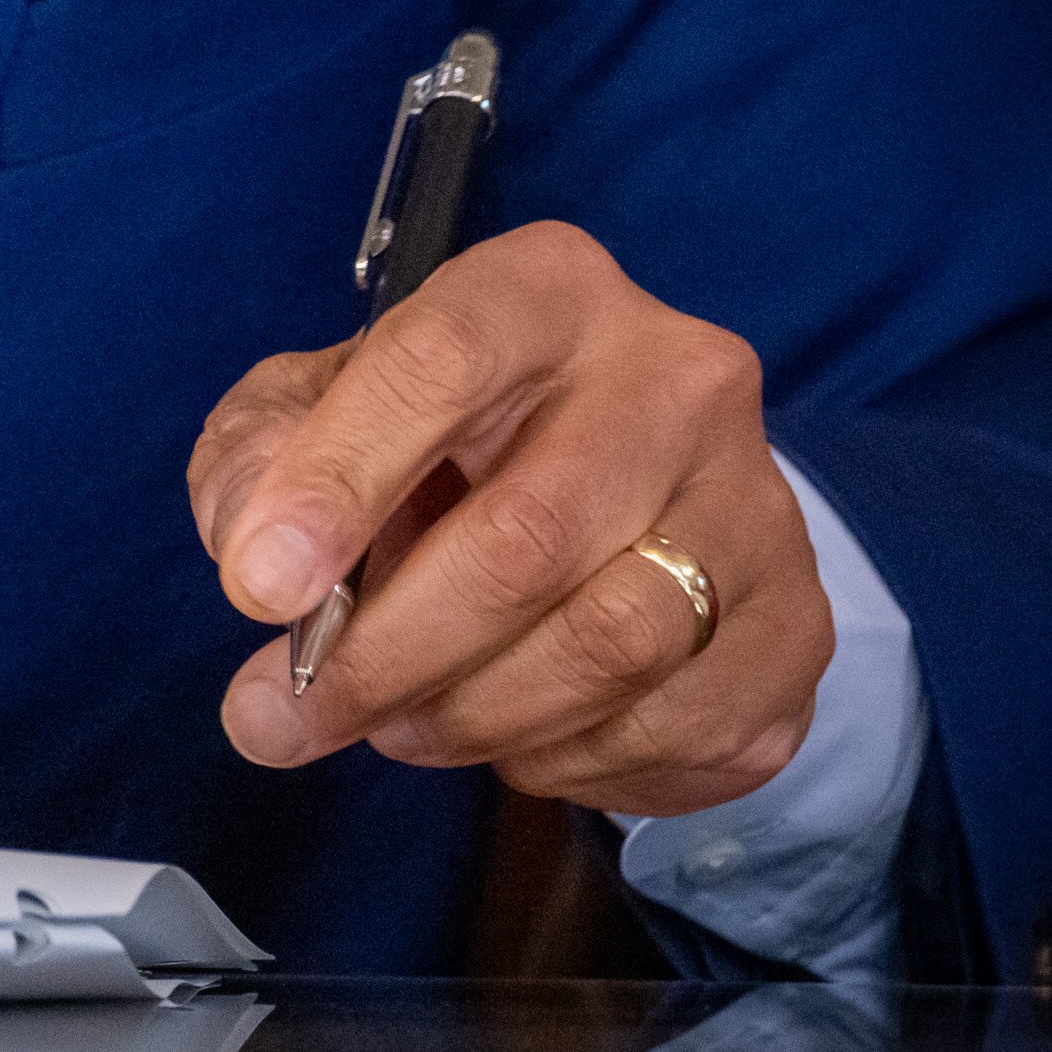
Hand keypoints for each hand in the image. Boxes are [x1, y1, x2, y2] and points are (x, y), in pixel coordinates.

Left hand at [186, 222, 832, 815]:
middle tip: (288, 716)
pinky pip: (663, 729)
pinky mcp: (796, 630)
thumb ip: (260, 456)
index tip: (256, 589)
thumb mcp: (320, 410)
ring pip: (604, 650)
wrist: (626, 493)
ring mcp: (757, 506)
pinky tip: (512, 729)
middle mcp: (678, 379)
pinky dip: (557, 760)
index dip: (336, 483)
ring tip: (397, 721)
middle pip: (525, 541)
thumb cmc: (443, 444)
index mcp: (545, 292)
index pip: (439, 364)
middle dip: (383, 656)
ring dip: (465, 718)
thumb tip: (257, 551)